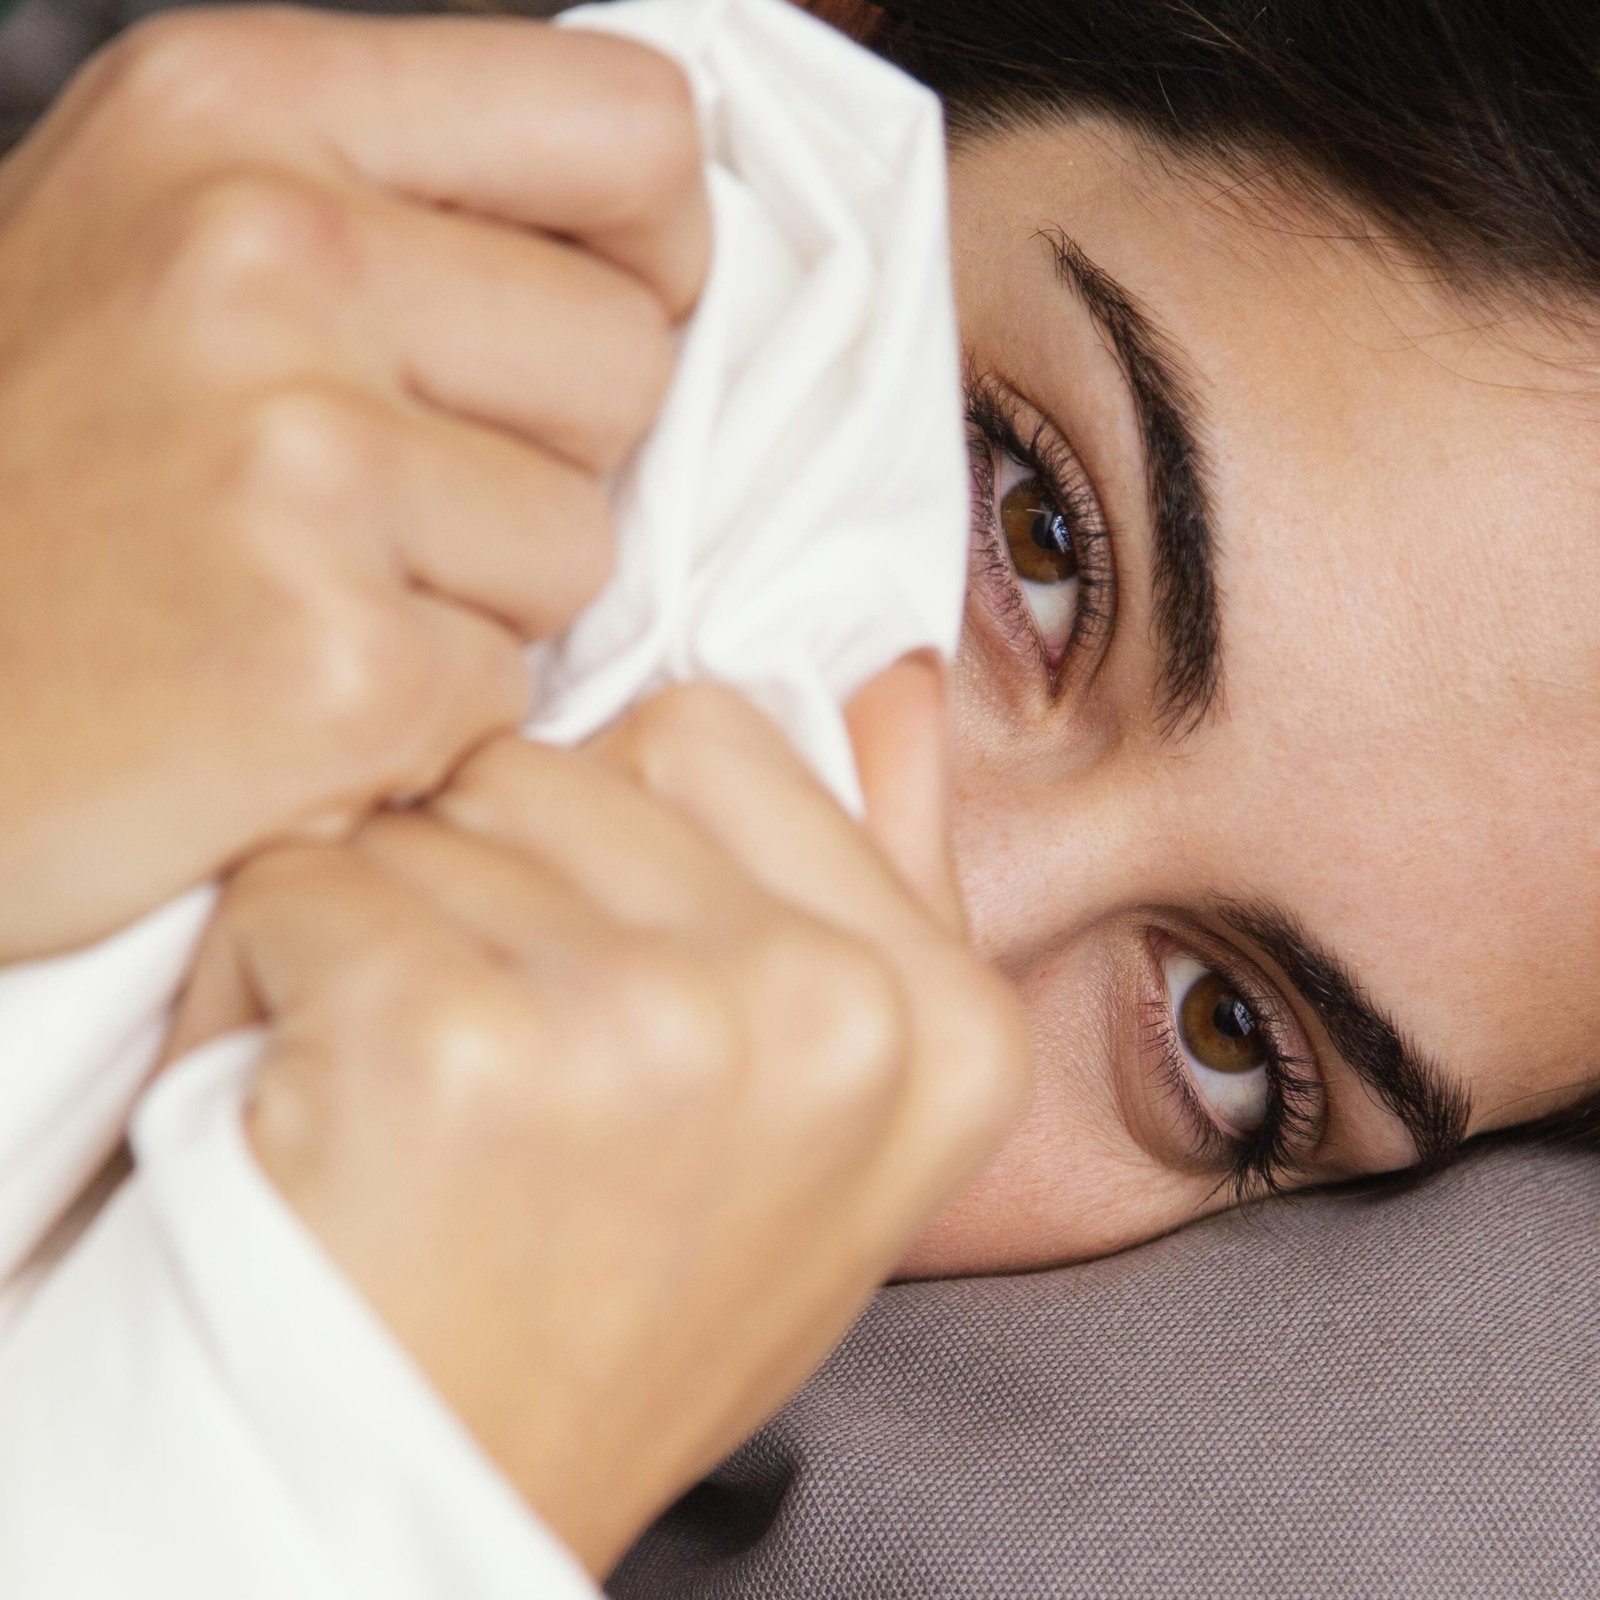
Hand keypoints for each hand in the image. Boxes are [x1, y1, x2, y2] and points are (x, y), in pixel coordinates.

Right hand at [0, 6, 708, 959]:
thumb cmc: (27, 491)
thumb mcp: (159, 240)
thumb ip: (390, 207)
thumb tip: (636, 248)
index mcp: (238, 110)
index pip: (631, 128)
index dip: (649, 252)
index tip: (567, 326)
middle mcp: (267, 255)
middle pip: (629, 356)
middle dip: (542, 452)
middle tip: (370, 501)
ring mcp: (300, 463)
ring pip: (583, 542)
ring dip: (480, 598)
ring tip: (305, 598)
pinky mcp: (337, 665)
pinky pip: (511, 688)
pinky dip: (423, 718)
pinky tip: (281, 699)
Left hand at [170, 667, 1027, 1575]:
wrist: (445, 1495)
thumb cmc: (625, 1294)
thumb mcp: (831, 1117)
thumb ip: (883, 880)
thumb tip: (900, 678)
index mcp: (937, 1017)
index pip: (712, 733)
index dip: (611, 827)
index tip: (595, 946)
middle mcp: (823, 1011)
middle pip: (568, 758)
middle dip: (497, 866)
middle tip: (499, 1036)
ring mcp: (649, 1024)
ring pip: (435, 812)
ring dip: (388, 918)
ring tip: (418, 1078)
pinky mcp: (457, 1045)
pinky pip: (306, 877)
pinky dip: (273, 966)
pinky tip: (322, 1098)